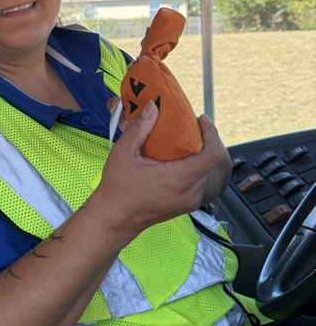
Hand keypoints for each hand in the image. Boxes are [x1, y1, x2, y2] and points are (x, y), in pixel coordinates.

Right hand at [95, 100, 228, 237]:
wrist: (113, 219)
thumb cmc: (117, 188)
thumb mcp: (123, 153)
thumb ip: (140, 128)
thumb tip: (153, 106)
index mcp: (180, 180)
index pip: (211, 155)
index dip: (211, 133)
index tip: (200, 120)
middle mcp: (191, 193)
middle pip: (209, 161)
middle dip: (202, 140)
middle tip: (187, 125)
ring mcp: (190, 201)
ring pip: (203, 171)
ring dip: (196, 154)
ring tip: (180, 139)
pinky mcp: (185, 205)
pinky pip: (196, 181)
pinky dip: (190, 166)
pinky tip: (174, 158)